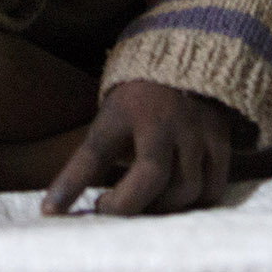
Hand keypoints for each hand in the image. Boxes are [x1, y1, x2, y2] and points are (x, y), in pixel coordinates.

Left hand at [43, 81, 238, 215]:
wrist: (187, 59)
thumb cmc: (139, 101)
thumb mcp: (111, 116)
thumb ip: (96, 156)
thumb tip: (61, 208)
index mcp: (125, 109)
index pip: (94, 151)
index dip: (71, 184)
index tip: (50, 212)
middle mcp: (163, 118)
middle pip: (150, 175)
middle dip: (127, 205)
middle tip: (108, 209)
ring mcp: (196, 129)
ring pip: (185, 189)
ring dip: (162, 208)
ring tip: (144, 205)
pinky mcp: (221, 140)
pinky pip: (212, 188)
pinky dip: (193, 204)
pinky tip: (175, 202)